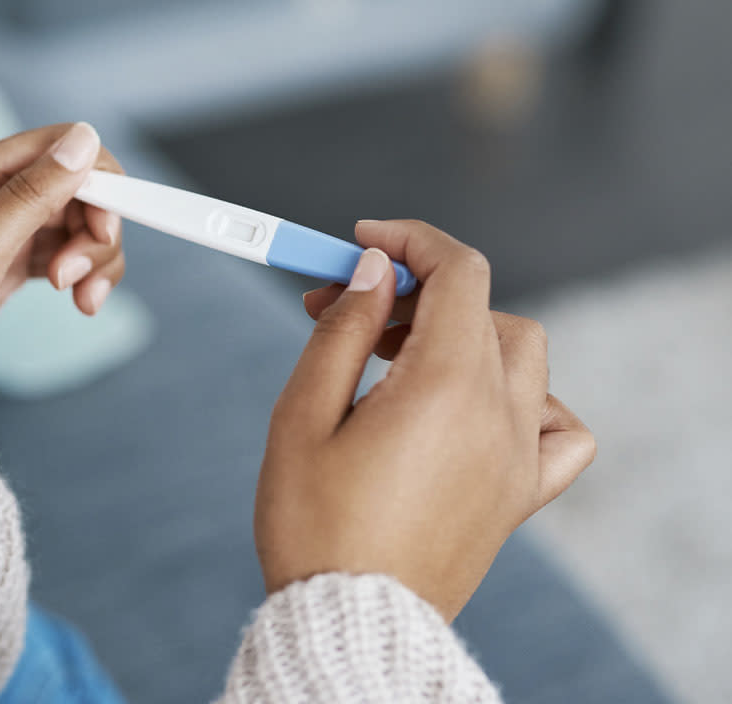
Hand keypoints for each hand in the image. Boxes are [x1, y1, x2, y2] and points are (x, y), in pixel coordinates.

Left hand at [0, 123, 125, 373]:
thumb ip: (29, 196)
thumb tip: (84, 139)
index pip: (59, 146)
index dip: (96, 183)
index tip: (103, 232)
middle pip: (76, 188)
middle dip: (95, 231)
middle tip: (79, 280)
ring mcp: (0, 230)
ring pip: (76, 223)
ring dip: (94, 259)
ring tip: (82, 301)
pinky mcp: (8, 263)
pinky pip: (64, 253)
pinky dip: (83, 274)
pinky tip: (81, 302)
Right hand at [256, 220, 594, 620]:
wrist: (349, 621)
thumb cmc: (314, 525)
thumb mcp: (303, 415)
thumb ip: (343, 329)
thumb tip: (377, 269)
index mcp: (445, 387)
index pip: (457, 270)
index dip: (410, 240)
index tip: (363, 242)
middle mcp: (497, 415)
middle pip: (480, 307)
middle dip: (413, 292)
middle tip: (347, 310)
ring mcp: (518, 456)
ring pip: (522, 352)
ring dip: (464, 333)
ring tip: (398, 360)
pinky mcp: (520, 494)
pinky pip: (558, 426)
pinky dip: (528, 398)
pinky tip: (478, 408)